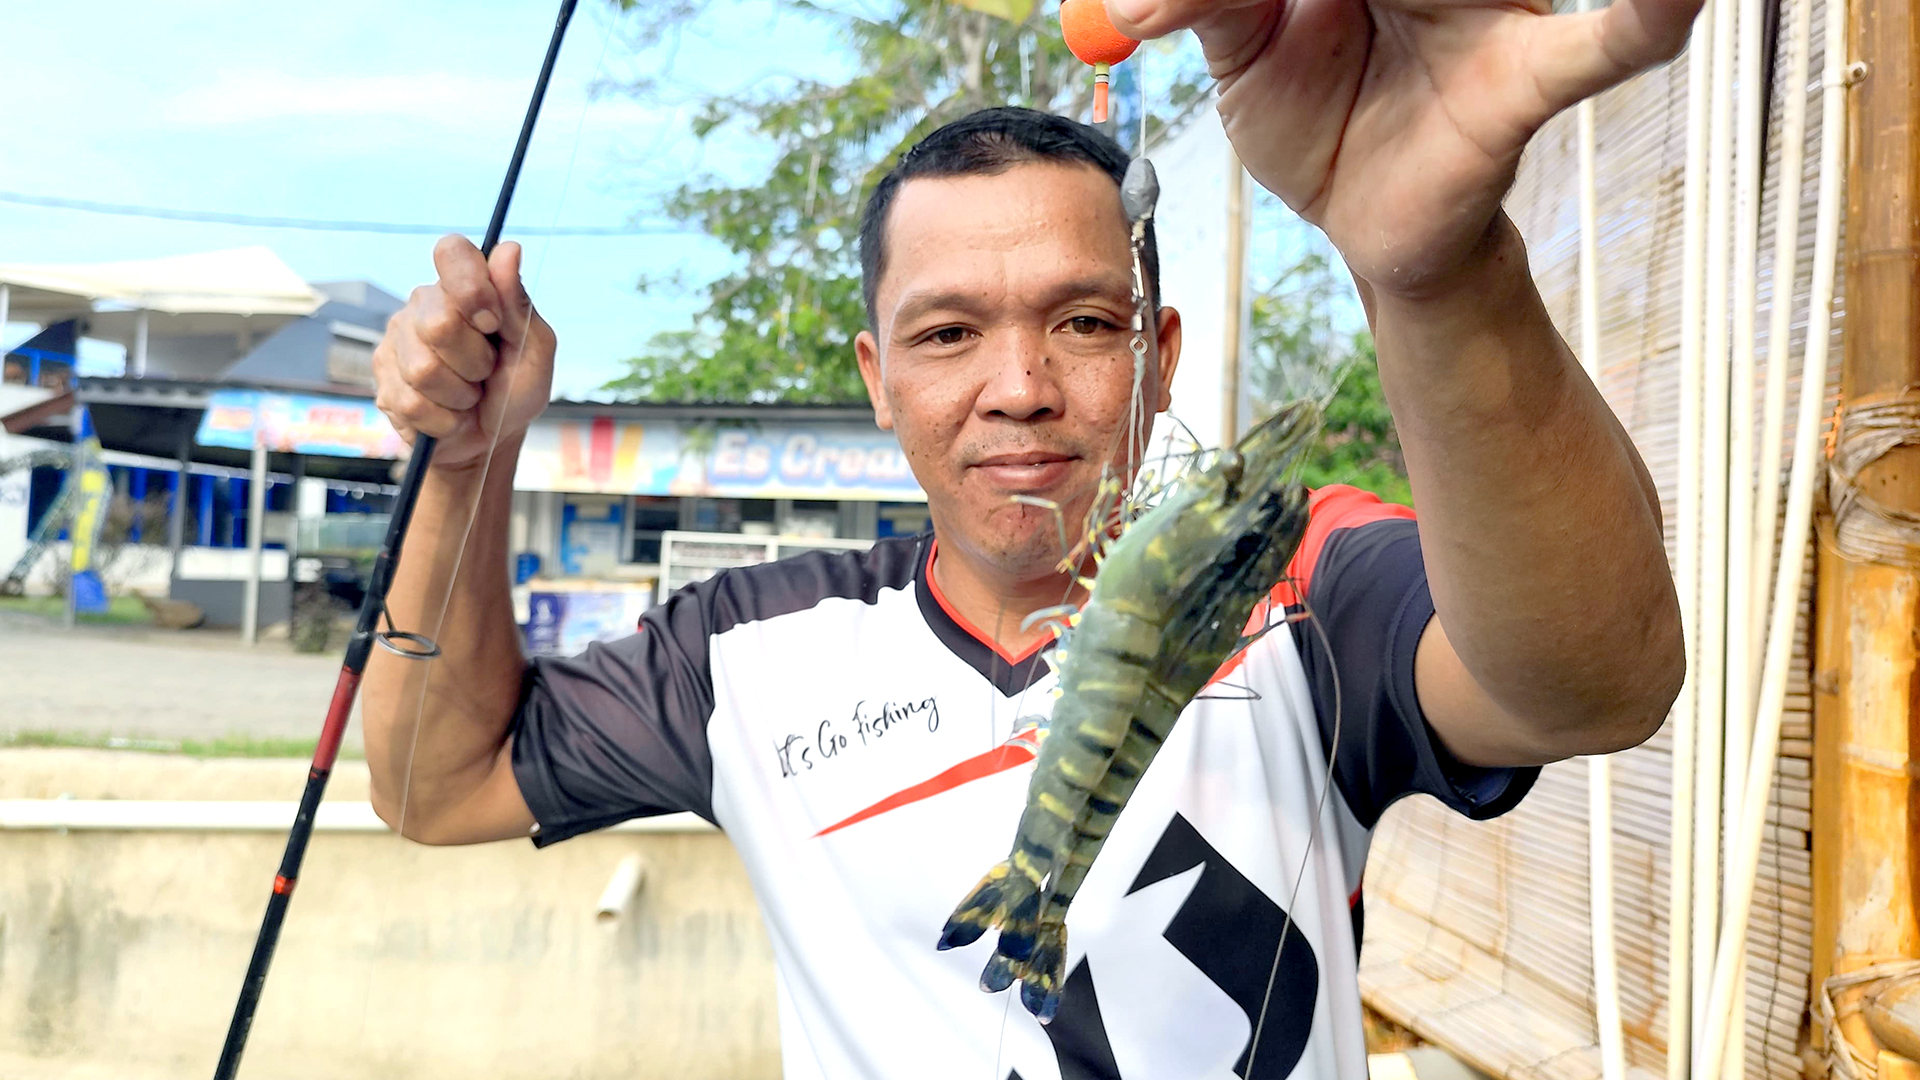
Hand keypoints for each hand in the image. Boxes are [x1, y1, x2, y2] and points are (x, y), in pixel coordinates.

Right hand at [372, 235, 554, 468]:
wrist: (491, 441)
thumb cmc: (515, 389)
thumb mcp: (534, 350)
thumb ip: (519, 303)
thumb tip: (510, 248)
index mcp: (461, 287)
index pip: (451, 252)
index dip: (472, 287)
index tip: (492, 323)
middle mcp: (422, 306)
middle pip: (440, 323)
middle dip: (475, 360)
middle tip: (485, 371)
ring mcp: (396, 343)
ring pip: (424, 369)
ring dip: (460, 395)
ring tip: (468, 395)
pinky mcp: (383, 383)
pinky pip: (412, 403)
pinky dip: (444, 419)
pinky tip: (450, 415)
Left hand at [1108, 0, 1701, 297]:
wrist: (1370, 226)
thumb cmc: (1320, 119)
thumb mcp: (1246, 56)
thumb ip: (1206, 4)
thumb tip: (1129, 4)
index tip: (1272, 11)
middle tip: (1300, 18)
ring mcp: (1498, 8)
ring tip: (1355, 19)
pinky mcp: (1529, 77)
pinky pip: (1601, 46)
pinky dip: (1651, 15)